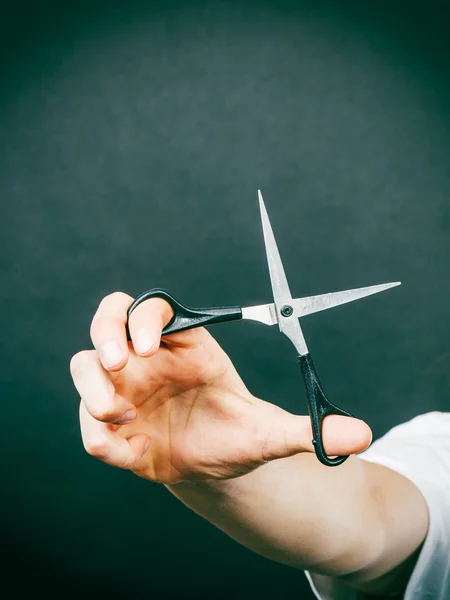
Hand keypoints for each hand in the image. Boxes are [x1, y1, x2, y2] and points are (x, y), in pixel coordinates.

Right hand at [70, 292, 371, 483]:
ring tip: (122, 414)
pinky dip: (100, 434)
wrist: (212, 468)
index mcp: (187, 346)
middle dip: (104, 334)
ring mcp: (125, 390)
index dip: (146, 317)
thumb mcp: (270, 433)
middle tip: (117, 362)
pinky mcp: (111, 425)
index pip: (154, 308)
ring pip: (83, 365)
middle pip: (107, 319)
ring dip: (92, 387)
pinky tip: (133, 448)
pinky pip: (88, 422)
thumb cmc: (236, 436)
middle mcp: (149, 360)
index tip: (151, 346)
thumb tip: (360, 434)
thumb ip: (308, 430)